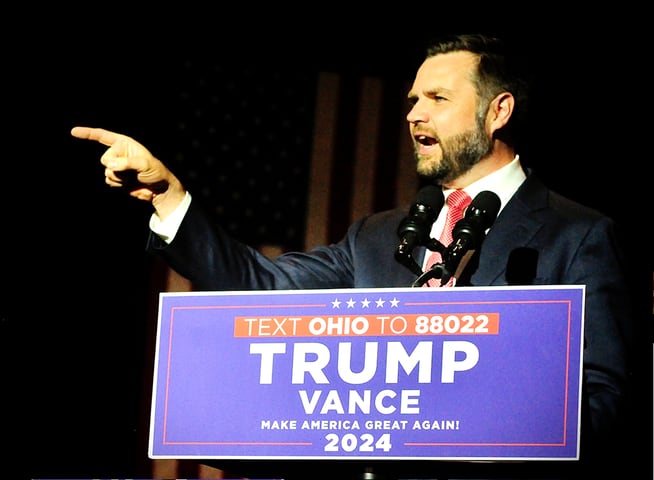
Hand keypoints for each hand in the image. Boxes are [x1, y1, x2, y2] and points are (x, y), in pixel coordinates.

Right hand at [71, 126, 185, 219]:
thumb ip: (127, 163)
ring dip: (118, 178)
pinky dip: (118, 184)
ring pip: (106, 172)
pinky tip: (128, 184)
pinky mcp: (116, 178)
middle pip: (104, 159)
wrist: (158, 190)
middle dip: (116, 167)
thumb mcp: (145, 164)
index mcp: (125, 143)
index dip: (87, 133)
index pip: (103, 136)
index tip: (73, 131)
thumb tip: (110, 165)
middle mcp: (118, 153)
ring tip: (132, 177)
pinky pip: (109, 181)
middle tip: (131, 171)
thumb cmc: (156, 172)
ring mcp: (116, 166)